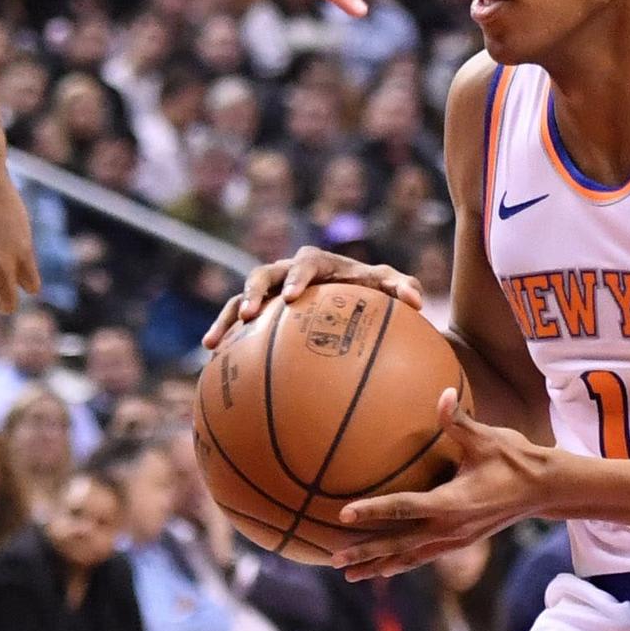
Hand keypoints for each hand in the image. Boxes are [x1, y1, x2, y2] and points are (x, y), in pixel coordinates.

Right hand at [204, 246, 421, 353]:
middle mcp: (288, 273)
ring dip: (227, 319)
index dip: (297, 278)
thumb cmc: (374, 290)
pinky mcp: (259, 315)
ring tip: (212, 345)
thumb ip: (403, 287)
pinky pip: (237, 327)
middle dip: (254, 292)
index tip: (293, 298)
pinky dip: (226, 342)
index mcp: (318, 262)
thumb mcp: (391, 286)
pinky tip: (213, 367)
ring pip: (240, 300)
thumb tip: (417, 301)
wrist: (354, 297)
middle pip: (264, 274)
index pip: (306, 264)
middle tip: (251, 314)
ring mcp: (270, 294)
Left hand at [337, 389, 535, 579]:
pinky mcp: (460, 542)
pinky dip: (400, 563)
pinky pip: (423, 557)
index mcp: (453, 503)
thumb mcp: (487, 438)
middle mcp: (451, 528)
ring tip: (349, 575)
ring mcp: (455, 539)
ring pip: (409, 558)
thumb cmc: (515, 459)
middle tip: (335, 561)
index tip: (345, 514)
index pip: (404, 508)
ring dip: (378, 566)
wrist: (545, 489)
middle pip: (399, 545)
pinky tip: (383, 568)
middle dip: (366, 553)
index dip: (374, 510)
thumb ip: (458, 420)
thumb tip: (442, 394)